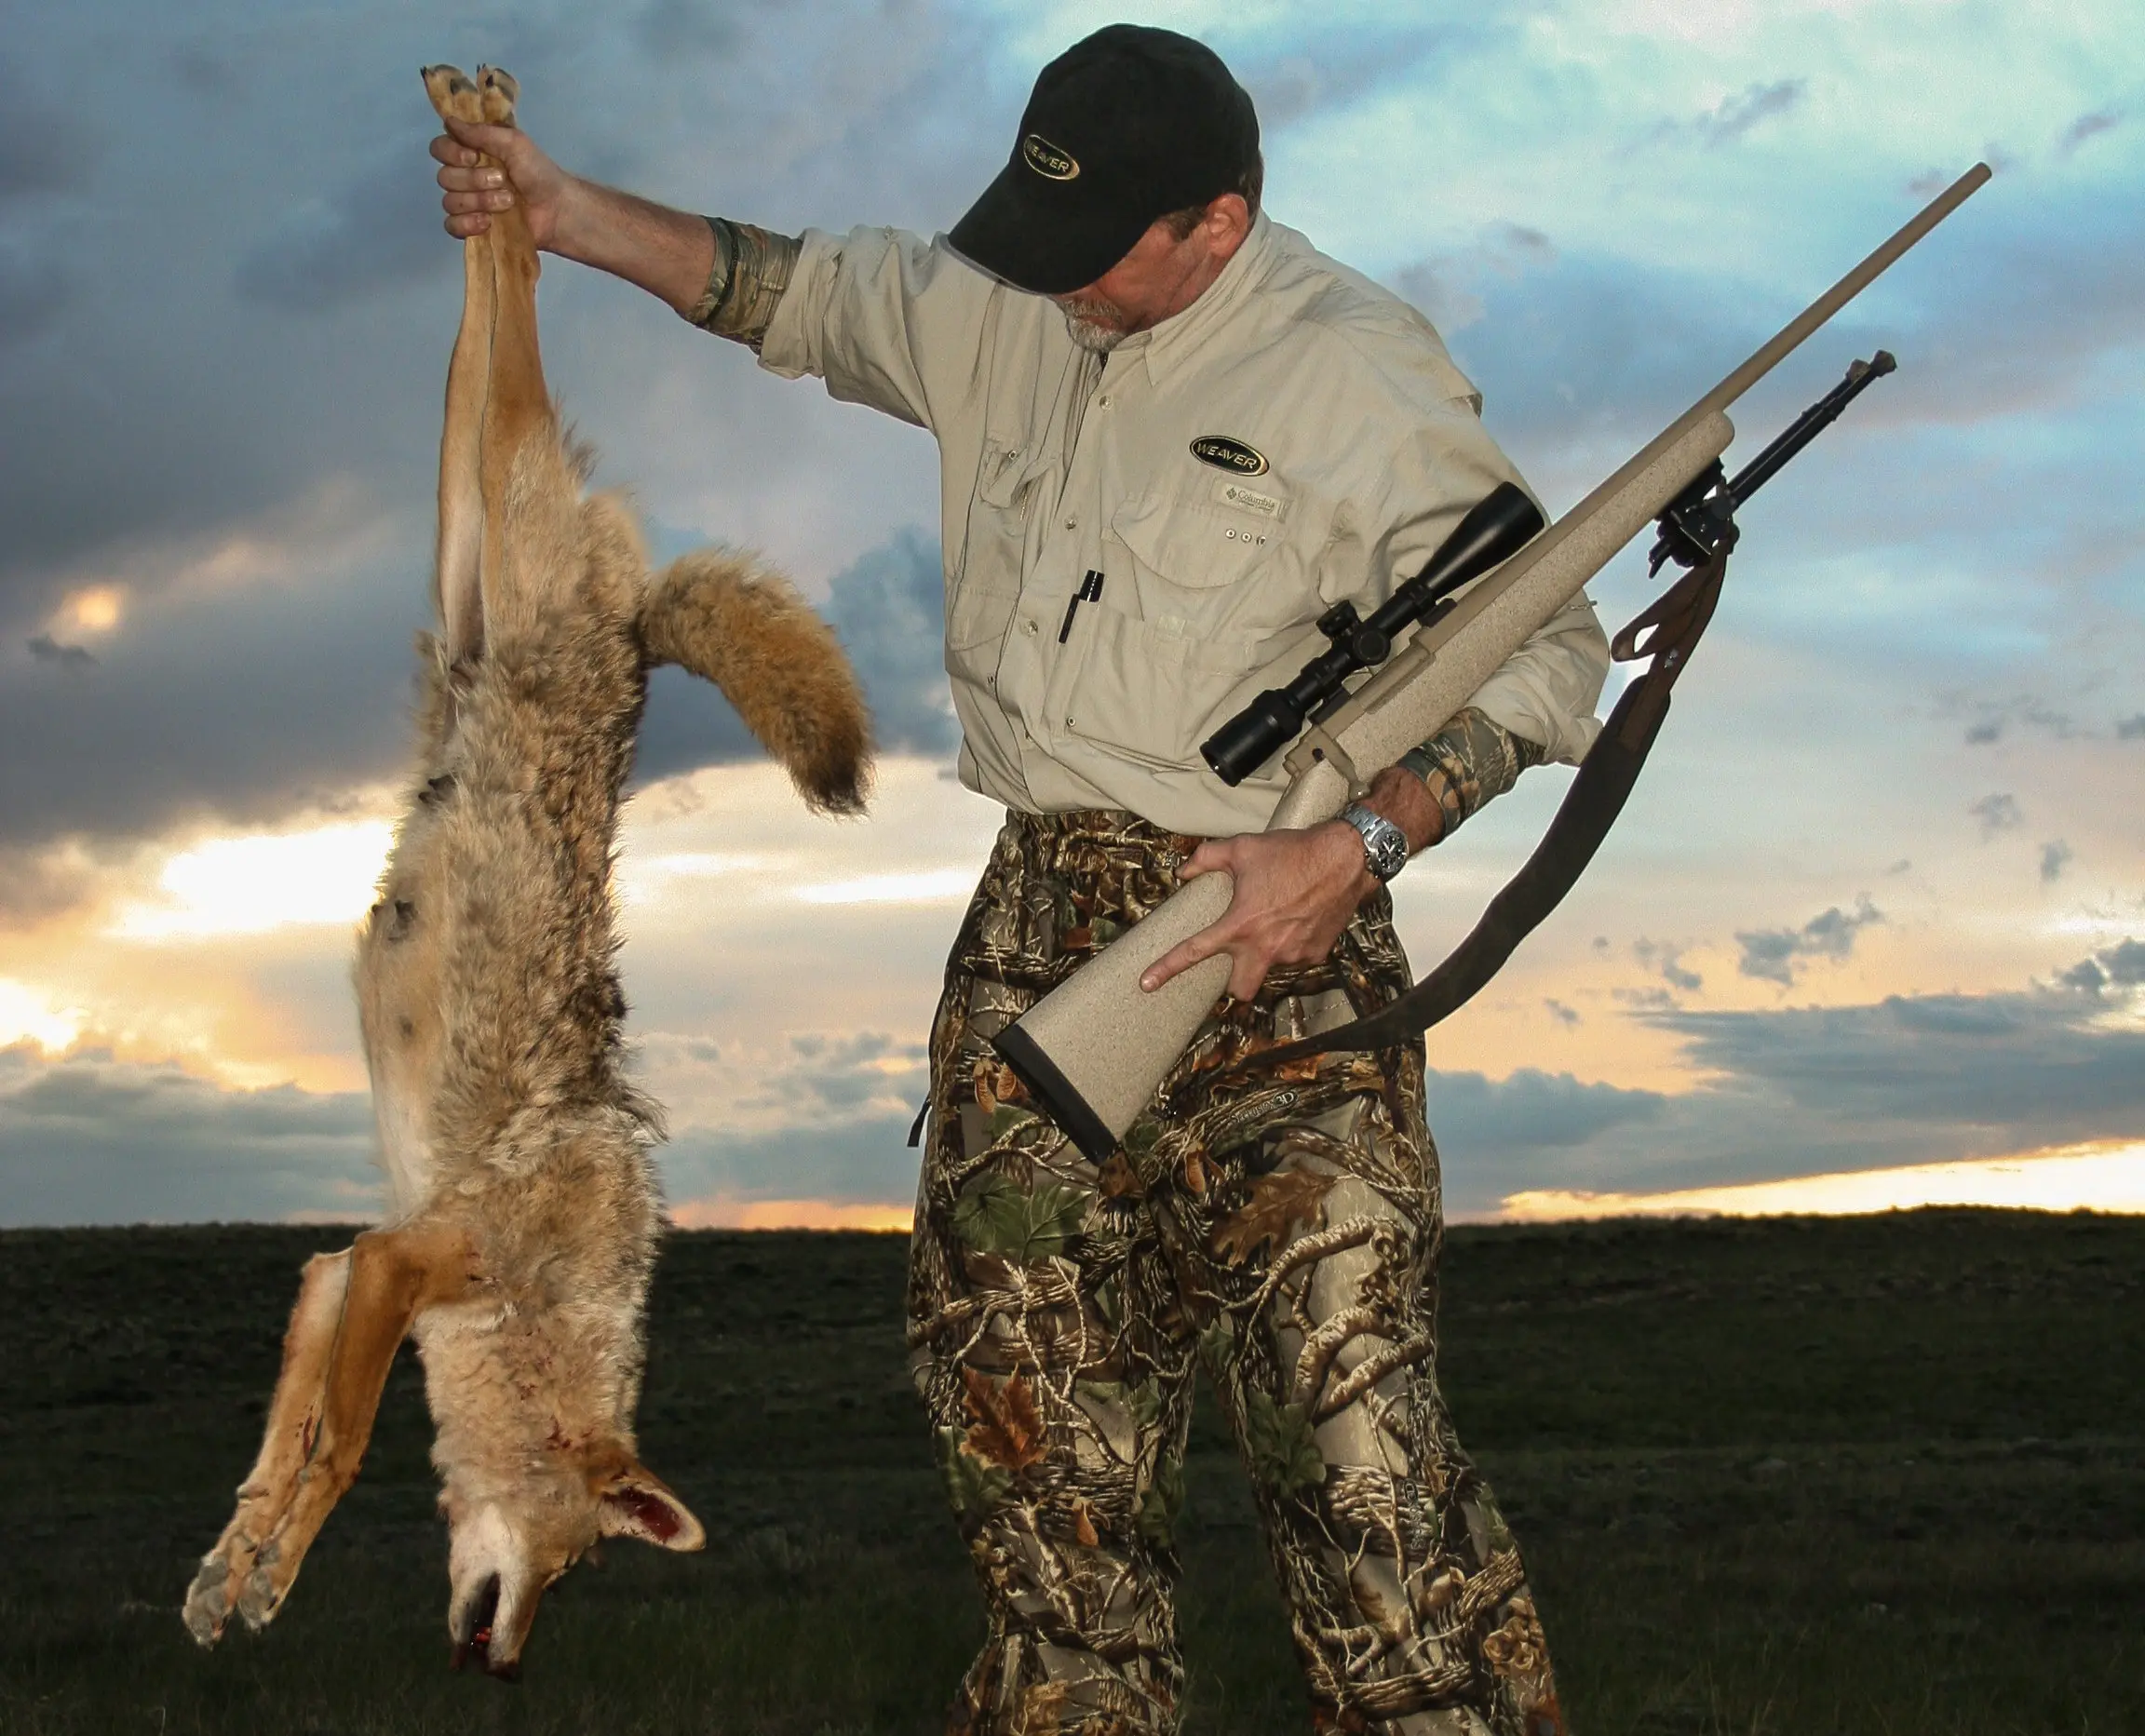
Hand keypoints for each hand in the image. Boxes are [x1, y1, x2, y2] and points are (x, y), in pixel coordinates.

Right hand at [431, 118, 571, 247]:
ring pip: (450, 202)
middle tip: (503, 181)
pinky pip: (452, 226)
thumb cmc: (538, 173)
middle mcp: (465, 176)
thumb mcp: (514, 143)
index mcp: (471, 153)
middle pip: (445, 177)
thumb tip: (449, 120)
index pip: (440, 149)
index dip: (451, 153)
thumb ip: (481, 132)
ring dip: (480, 201)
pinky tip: (488, 222)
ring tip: (507, 202)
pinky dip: (467, 224)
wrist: (557, 209)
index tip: (474, 156)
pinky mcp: (474, 227)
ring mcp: (469, 204)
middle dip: (474, 180)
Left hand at [1139, 765, 1446, 1002]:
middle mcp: (1265, 947)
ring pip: (1271, 968)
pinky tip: (1299, 919)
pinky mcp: (1315, 954)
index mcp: (1240, 925)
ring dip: (1267, 954)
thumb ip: (1206, 858)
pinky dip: (1292, 944)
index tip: (1146, 983)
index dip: (1166, 969)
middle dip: (1234, 985)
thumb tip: (1184, 870)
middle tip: (1236, 962)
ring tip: (1278, 920)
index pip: (1194, 952)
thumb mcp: (1242, 848)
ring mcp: (1292, 955)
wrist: (1346, 858)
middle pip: (1240, 990)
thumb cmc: (1294, 852)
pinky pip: (1296, 958)